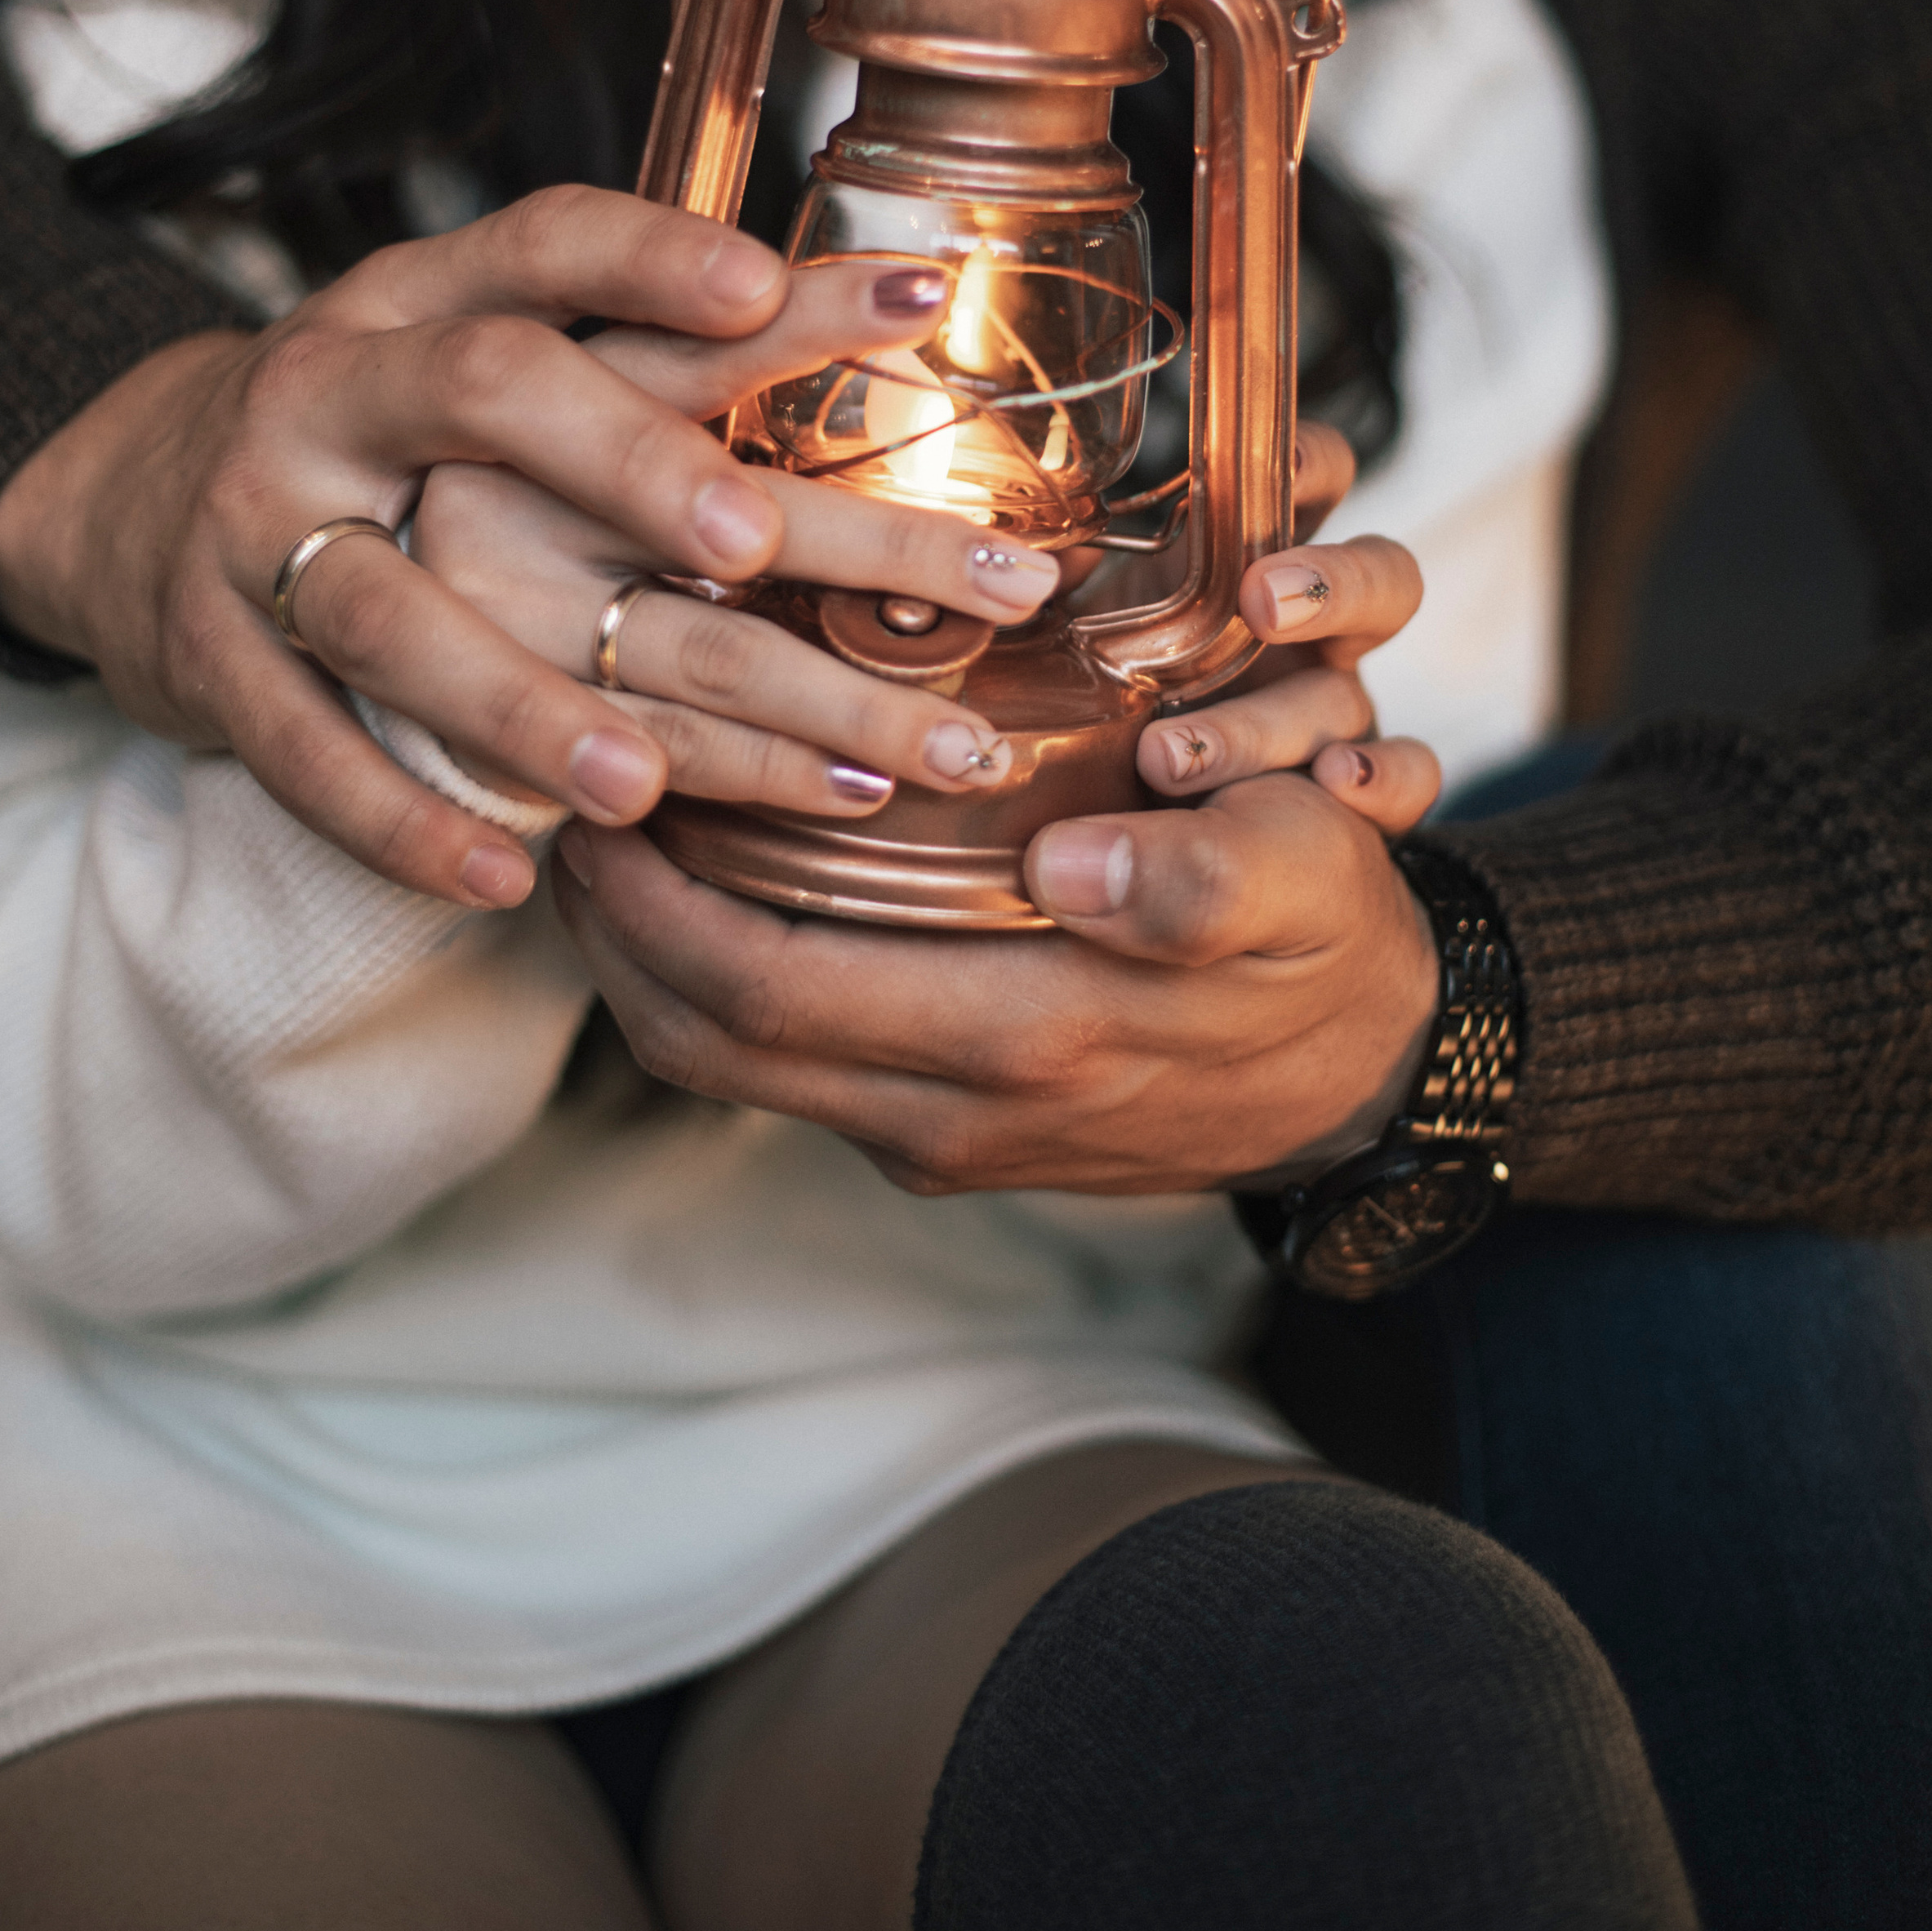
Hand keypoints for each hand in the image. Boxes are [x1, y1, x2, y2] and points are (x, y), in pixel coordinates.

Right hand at [0, 188, 1056, 912]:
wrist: (131, 496)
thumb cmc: (377, 425)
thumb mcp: (475, 345)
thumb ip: (636, 351)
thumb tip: (882, 330)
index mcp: (425, 300)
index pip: (549, 245)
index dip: (655, 257)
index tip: (771, 286)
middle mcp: (341, 392)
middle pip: (484, 395)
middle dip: (625, 463)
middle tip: (757, 540)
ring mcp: (260, 527)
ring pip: (390, 614)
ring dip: (517, 705)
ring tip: (636, 788)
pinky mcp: (212, 658)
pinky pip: (305, 752)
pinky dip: (403, 820)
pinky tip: (507, 879)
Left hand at [554, 512, 1443, 1196]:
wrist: (1367, 1074)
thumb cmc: (1321, 946)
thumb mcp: (1299, 883)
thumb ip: (1191, 879)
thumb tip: (1070, 866)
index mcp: (1025, 1037)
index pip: (770, 989)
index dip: (655, 907)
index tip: (599, 797)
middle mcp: (957, 1109)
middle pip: (711, 1042)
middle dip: (613, 933)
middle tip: (565, 802)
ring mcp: (942, 1133)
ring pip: (733, 1067)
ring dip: (651, 962)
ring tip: (609, 841)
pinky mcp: (945, 1128)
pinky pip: (786, 1065)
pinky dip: (718, 984)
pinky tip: (713, 889)